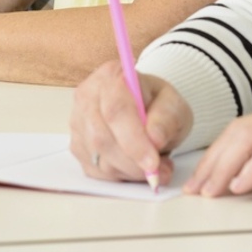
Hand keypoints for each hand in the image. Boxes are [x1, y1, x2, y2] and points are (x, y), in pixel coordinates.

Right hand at [70, 61, 192, 184]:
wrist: (147, 111)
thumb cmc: (158, 105)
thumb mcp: (175, 106)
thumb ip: (167, 119)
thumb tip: (154, 138)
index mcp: (111, 75)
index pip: (115, 111)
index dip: (133, 141)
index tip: (153, 162)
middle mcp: (88, 95)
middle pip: (101, 137)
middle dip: (132, 162)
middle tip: (158, 171)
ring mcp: (78, 120)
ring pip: (98, 157)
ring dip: (129, 170)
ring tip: (152, 166)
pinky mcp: (77, 144)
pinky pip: (95, 170)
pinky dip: (119, 176)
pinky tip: (135, 166)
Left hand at [187, 92, 251, 199]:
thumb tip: (235, 174)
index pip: (241, 128)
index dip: (216, 154)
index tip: (201, 179)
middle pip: (239, 131)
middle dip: (213, 161)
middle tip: (197, 189)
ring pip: (249, 137)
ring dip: (224, 166)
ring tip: (212, 191)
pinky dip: (251, 169)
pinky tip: (240, 186)